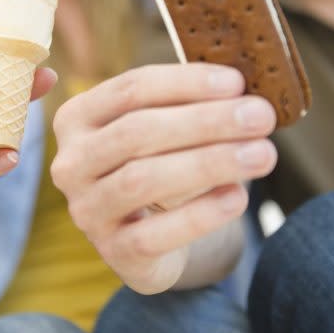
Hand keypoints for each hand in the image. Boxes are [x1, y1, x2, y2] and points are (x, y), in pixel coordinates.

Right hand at [51, 63, 276, 294]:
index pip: (129, 89)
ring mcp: (87, 209)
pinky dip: (202, 214)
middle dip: (205, 121)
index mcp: (76, 117)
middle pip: (136, 131)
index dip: (184, 82)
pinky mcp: (113, 250)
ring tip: (263, 153)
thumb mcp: (158, 129)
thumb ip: (185, 105)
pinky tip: (237, 197)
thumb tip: (243, 89)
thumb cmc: (155, 163)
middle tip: (260, 116)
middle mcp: (71, 161)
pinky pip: (156, 233)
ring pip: (143, 179)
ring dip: (209, 162)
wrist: (145, 235)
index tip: (236, 82)